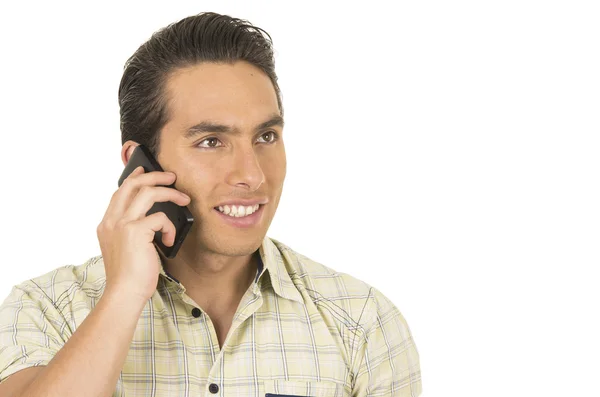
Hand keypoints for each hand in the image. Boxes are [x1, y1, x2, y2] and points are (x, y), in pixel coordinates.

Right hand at [96, 166, 190, 302]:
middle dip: (154, 175)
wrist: (124, 293)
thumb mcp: (128, 248)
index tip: (145, 170)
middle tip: (172, 177)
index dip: (134, 178)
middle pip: (133, 184)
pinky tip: (169, 240)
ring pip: (148, 192)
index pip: (120, 192)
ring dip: (170, 192)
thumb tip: (156, 217)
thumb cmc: (131, 276)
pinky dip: (169, 227)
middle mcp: (111, 221)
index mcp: (107, 224)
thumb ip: (135, 230)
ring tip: (184, 199)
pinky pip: (160, 217)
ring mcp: (121, 225)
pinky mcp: (135, 231)